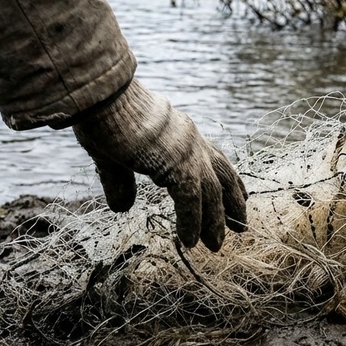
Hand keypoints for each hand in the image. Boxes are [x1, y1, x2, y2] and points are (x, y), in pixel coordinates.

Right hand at [72, 79, 247, 250]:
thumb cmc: (105, 118)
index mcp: (181, 132)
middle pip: (223, 175)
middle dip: (233, 202)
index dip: (228, 179)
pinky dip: (193, 223)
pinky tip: (190, 242)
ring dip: (216, 221)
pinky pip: (191, 201)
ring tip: (216, 245)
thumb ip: (122, 182)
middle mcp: (191, 140)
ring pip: (212, 192)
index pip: (213, 158)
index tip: (240, 195)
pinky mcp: (177, 165)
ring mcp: (187, 153)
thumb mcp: (114, 156)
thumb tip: (122, 208)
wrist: (104, 99)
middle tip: (241, 226)